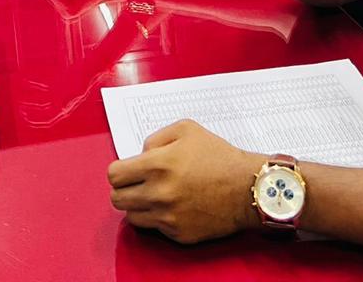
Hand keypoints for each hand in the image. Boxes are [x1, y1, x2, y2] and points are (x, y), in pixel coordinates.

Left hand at [107, 119, 264, 243]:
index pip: (114, 175)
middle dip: (125, 189)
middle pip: (117, 199)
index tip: (128, 170)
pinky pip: (154, 228)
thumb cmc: (219, 156)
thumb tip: (140, 155)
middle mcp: (159, 193)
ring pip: (131, 216)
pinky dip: (158, 218)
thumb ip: (155, 138)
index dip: (120, 171)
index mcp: (157, 165)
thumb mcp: (186, 129)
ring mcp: (168, 216)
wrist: (247, 188)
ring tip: (155, 195)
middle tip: (138, 183)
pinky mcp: (178, 233)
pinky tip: (173, 206)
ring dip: (138, 205)